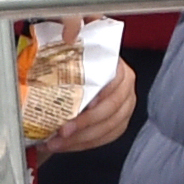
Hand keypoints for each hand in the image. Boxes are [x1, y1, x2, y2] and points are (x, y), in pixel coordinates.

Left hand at [36, 20, 136, 155]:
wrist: (81, 73)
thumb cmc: (76, 62)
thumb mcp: (74, 49)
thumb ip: (70, 44)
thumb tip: (64, 38)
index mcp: (117, 66)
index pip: (116, 80)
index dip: (101, 95)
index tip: (85, 106)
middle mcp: (126, 85)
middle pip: (112, 107)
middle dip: (85, 124)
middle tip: (62, 131)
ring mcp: (126, 104)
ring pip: (111, 126)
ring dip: (82, 138)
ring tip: (57, 143)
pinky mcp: (120, 120)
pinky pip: (109, 136)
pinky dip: (87, 144)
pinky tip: (69, 145)